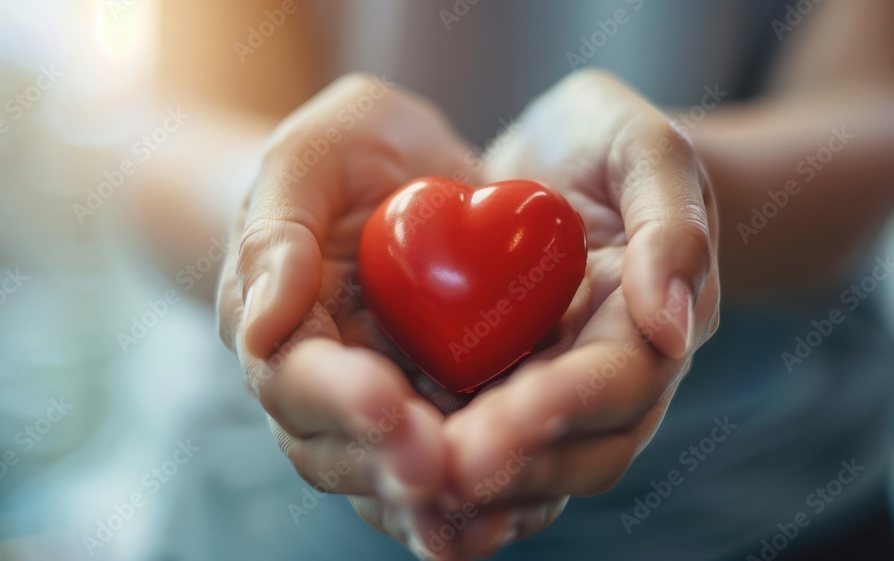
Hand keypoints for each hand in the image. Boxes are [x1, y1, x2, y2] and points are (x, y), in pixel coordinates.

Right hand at [216, 74, 474, 556]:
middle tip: (440, 470)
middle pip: (337, 449)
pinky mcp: (436, 409)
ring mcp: (377, 404)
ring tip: (482, 517)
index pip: (293, 377)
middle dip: (389, 462)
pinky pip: (448, 466)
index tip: (387, 402)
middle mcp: (319, 384)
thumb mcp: (307, 158)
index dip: (338, 397)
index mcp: (276, 326)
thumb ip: (277, 234)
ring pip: (390, 475)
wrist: (398, 169)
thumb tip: (255, 331)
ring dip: (432, 502)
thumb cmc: (343, 153)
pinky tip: (516, 513)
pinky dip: (475, 499)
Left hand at [438, 70, 720, 557]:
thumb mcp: (647, 150)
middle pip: (578, 450)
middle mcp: (607, 375)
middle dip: (516, 465)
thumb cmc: (606, 143)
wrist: (557, 157)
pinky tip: (399, 493)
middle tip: (445, 469)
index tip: (506, 418)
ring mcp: (553, 388)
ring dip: (480, 493)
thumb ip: (672, 225)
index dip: (565, 407)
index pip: (619, 384)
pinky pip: (482, 445)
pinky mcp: (502, 388)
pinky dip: (448, 475)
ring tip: (417, 502)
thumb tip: (673, 327)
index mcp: (651, 325)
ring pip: (532, 469)